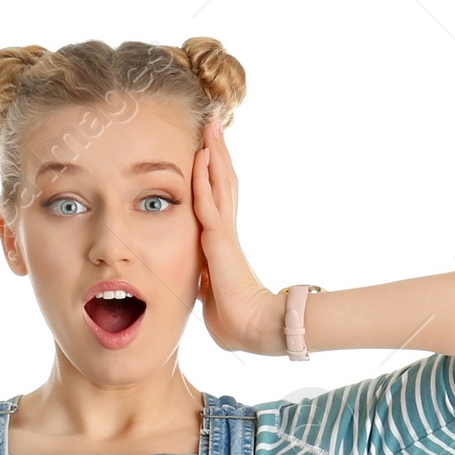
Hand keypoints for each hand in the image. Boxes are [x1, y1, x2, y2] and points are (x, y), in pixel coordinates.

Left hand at [190, 115, 282, 355]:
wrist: (254, 329)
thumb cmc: (236, 322)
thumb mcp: (213, 297)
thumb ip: (208, 285)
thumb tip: (203, 286)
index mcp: (224, 246)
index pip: (218, 202)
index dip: (214, 176)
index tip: (208, 154)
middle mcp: (227, 233)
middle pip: (224, 182)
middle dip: (218, 152)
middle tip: (214, 125)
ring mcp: (224, 233)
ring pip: (219, 182)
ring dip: (214, 152)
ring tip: (211, 125)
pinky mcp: (219, 240)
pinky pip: (207, 202)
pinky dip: (203, 177)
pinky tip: (201, 155)